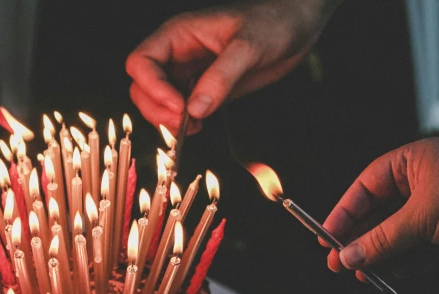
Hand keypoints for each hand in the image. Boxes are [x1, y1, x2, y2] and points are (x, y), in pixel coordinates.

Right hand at [126, 0, 340, 130]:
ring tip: (194, 126)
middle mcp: (177, 55)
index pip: (141, 62)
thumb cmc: (273, 23)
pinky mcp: (201, 92)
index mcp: (178, 35)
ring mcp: (187, 75)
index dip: (152, 87)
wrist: (297, 28)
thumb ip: (221, 77)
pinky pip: (178, 112)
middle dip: (157, 109)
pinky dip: (181, 125)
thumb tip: (195, 109)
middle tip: (184, 122)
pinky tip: (200, 125)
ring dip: (167, 120)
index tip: (178, 106)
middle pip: (141, 88)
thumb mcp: (249, 46)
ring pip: (155, 103)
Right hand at [323, 138, 438, 278]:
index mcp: (416, 161)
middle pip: (379, 212)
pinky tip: (393, 274)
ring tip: (364, 273)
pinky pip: (418, 247)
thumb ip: (384, 238)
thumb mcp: (425, 216)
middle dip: (361, 239)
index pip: (367, 186)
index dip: (344, 212)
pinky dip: (405, 262)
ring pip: (398, 233)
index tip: (328, 236)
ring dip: (381, 255)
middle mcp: (425, 182)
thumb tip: (350, 255)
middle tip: (340, 262)